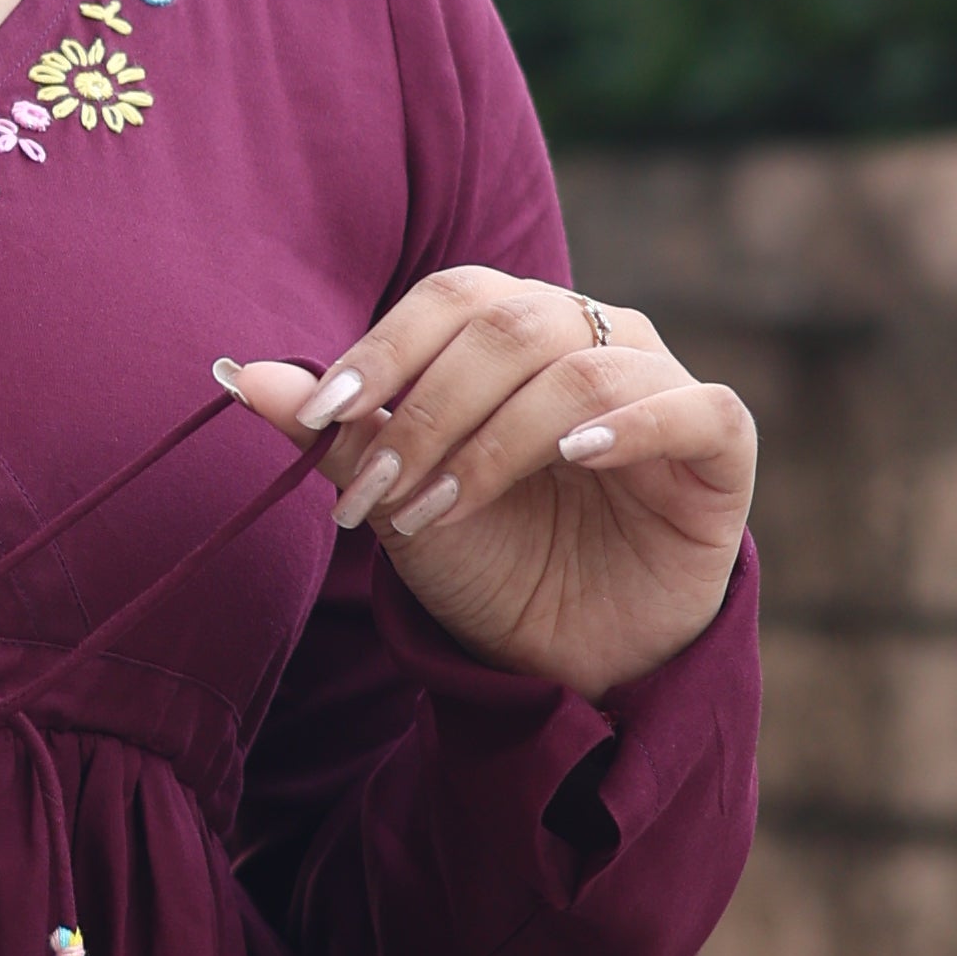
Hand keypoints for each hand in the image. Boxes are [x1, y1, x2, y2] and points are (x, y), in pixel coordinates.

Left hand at [221, 269, 756, 700]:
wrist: (570, 658)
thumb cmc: (489, 561)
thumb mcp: (396, 499)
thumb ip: (335, 434)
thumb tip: (236, 370)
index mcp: (517, 330)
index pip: (451, 298)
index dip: (385, 349)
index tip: (321, 417)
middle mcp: (593, 336)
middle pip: (508, 326)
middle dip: (426, 412)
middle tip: (373, 494)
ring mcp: (662, 384)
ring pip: (582, 369)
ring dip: (493, 443)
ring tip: (438, 511)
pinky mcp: (720, 445)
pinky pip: (691, 407)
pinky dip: (630, 425)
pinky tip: (573, 459)